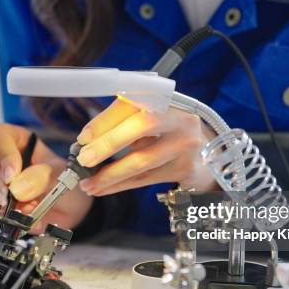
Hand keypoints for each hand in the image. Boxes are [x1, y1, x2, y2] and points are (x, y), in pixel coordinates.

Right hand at [0, 123, 92, 232]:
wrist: (70, 207)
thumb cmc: (64, 180)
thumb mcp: (60, 175)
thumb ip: (41, 178)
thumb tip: (19, 189)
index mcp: (17, 141)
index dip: (3, 153)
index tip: (13, 175)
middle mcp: (0, 158)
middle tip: (10, 196)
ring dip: (0, 201)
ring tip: (25, 209)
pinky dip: (5, 216)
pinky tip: (23, 219)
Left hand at [76, 98, 217, 195]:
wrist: (205, 156)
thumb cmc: (167, 134)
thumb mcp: (150, 120)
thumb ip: (123, 123)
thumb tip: (86, 141)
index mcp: (167, 99)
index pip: (133, 103)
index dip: (105, 120)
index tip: (83, 138)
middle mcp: (180, 119)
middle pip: (142, 126)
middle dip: (108, 144)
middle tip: (84, 159)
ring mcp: (186, 145)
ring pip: (142, 161)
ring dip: (110, 175)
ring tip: (87, 183)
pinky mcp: (185, 169)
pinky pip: (146, 179)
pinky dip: (120, 186)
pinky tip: (101, 189)